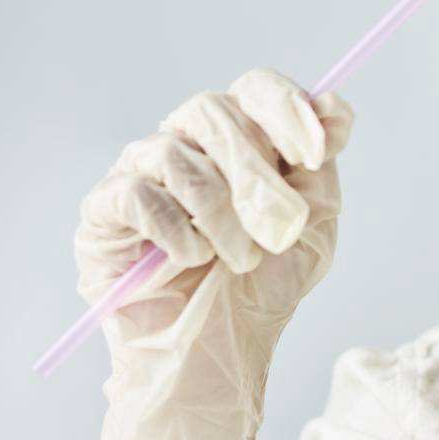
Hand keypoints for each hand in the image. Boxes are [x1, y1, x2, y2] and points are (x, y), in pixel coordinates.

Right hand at [77, 67, 353, 439]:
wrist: (220, 351)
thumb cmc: (265, 286)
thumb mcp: (314, 221)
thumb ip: (322, 160)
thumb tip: (335, 100)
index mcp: (237, 137)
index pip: (253, 88)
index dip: (285, 109)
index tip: (314, 151)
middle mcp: (184, 143)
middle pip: (213, 112)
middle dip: (255, 173)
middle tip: (278, 225)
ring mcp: (139, 173)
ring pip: (178, 158)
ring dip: (222, 217)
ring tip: (240, 259)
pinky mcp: (103, 213)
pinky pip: (136, 195)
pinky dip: (176, 232)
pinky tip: (192, 260)